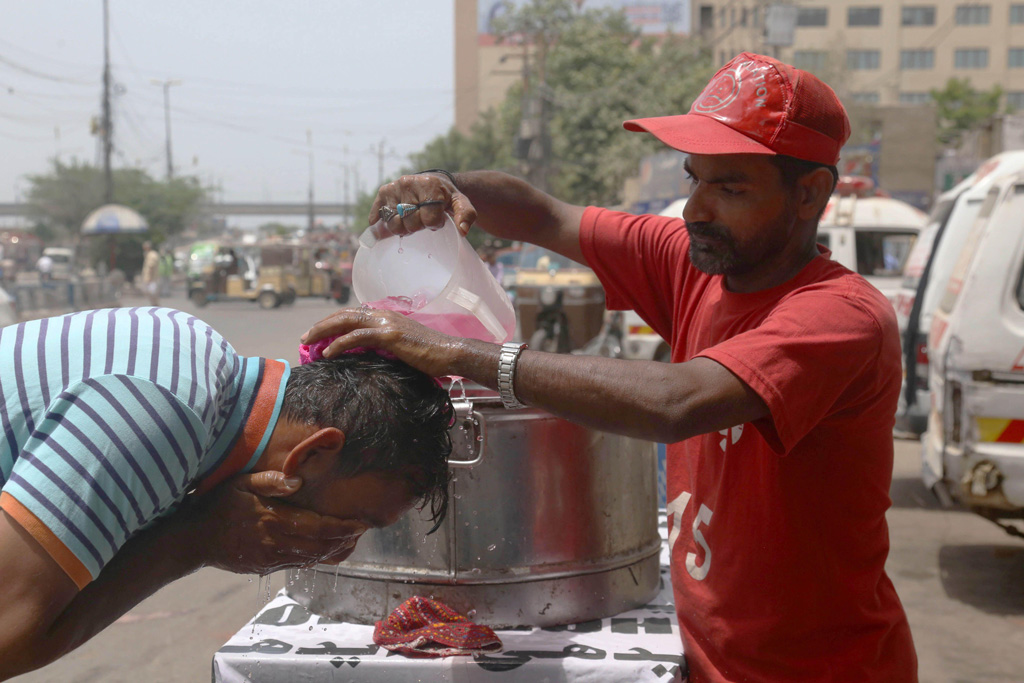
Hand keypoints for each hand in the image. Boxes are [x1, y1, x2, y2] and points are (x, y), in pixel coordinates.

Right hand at [185, 471, 367, 573]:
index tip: (361, 522)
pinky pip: (298, 564)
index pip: (318, 526)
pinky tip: (328, 550)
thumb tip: (297, 481)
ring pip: (312, 558)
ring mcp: (270, 559)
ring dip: (334, 551)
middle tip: (362, 530)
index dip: (343, 527)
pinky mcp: (264, 568)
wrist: (194, 539)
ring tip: (352, 540)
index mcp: (272, 520)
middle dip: (344, 539)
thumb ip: (270, 480)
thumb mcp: (240, 482)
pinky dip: (317, 558)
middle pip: (320, 545)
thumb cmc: (218, 504)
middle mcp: (275, 543)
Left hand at [302, 307, 458, 377]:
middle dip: (321, 325)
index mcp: (386, 316)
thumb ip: (384, 345)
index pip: (352, 314)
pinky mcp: (389, 335)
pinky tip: (328, 352)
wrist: (449, 353)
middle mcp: (383, 315)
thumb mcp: (402, 347)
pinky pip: (357, 337)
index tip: (318, 334)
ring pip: (346, 321)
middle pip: (344, 314)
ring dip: (323, 331)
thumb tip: (367, 355)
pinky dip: (339, 343)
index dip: (332, 322)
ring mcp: (386, 323)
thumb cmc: (430, 355)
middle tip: (305, 337)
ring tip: (308, 342)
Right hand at [370, 173, 476, 236]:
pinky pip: (377, 214)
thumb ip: (465, 215)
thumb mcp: (461, 203)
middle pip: (409, 223)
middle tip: (423, 219)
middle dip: (418, 226)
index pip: (428, 220)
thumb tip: (462, 230)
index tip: (438, 218)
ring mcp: (394, 187)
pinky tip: (382, 225)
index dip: (434, 224)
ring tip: (410, 220)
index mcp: (429, 186)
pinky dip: (379, 222)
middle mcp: (409, 183)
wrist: (434, 181)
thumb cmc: (447, 196)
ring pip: (393, 223)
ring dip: (402, 227)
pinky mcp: (384, 192)